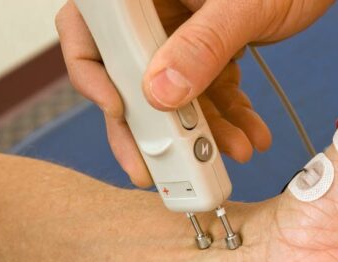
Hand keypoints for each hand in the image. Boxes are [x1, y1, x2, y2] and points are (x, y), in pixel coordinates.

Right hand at [55, 0, 332, 185]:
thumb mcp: (242, 6)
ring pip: (171, 95)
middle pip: (125, 75)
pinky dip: (229, 119)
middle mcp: (153, 12)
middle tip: (161, 169)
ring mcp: (179, 34)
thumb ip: (202, 46)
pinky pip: (207, 93)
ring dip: (202, 131)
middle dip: (150, 127)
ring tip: (235, 150)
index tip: (118, 112)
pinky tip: (251, 136)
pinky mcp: (208, 52)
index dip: (90, 75)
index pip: (86, 29)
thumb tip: (159, 95)